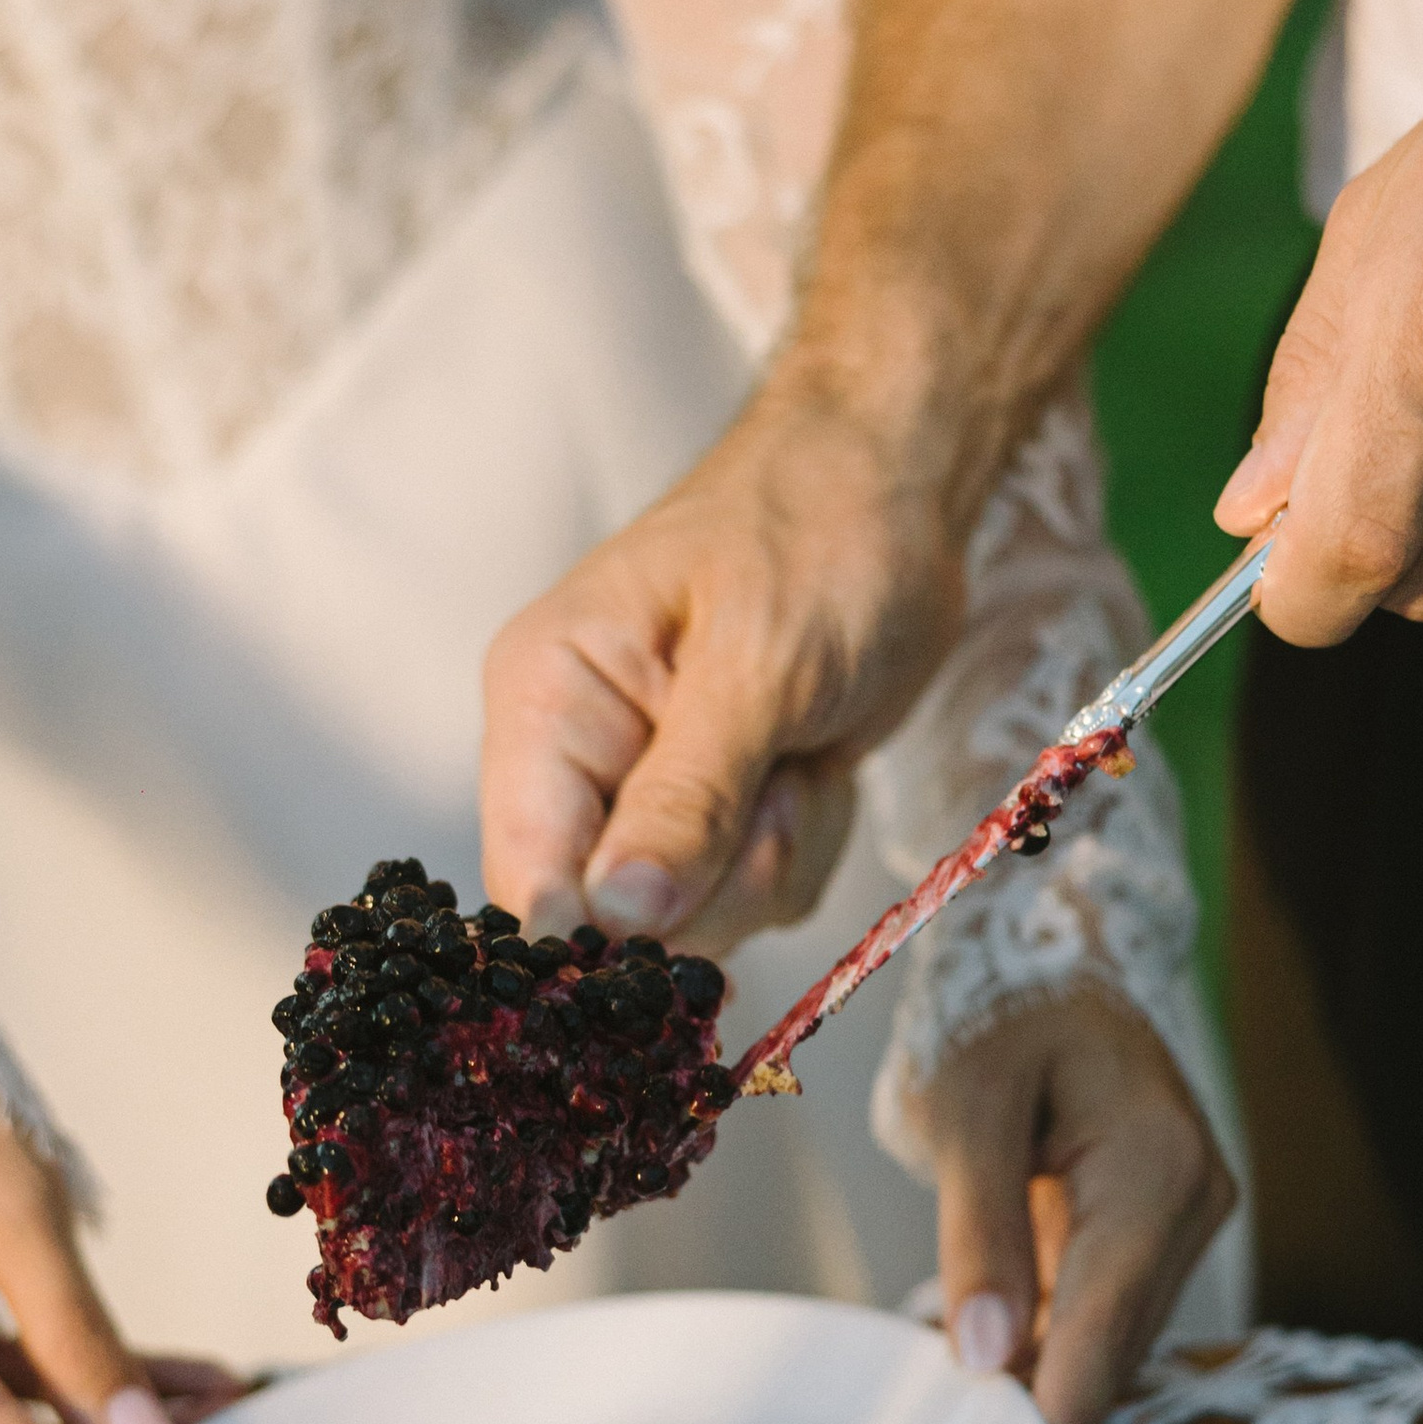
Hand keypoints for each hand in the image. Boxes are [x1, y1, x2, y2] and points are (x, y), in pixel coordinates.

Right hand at [481, 377, 962, 947]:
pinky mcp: (709, 814)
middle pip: (618, 924)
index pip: (529, 878)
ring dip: (774, 854)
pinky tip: (813, 763)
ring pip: (696, 920)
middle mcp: (576, 758)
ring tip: (799, 751)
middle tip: (779, 777)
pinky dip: (802, 844)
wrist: (893, 488)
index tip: (693, 907)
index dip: (602, 934)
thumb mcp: (760, 666)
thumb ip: (688, 797)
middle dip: (724, 874)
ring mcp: (643, 792)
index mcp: (547, 699)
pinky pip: (751, 897)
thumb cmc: (819, 533)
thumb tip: (616, 918)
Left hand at [918, 983, 1233, 1423]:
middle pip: (1115, 1343)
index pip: (1103, 1324)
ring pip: (1112, 1334)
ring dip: (1050, 1390)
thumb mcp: (970, 1110)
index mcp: (1158, 1167)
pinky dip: (1056, 1348)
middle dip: (1049, 1423)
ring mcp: (1186, 1213)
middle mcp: (1194, 1198)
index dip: (1058, 1423)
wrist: (1050, 956)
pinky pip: (1107, 1306)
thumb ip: (979, 1234)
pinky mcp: (1161, 1223)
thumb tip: (988, 1358)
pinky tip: (1003, 1393)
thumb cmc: (1003, 1013)